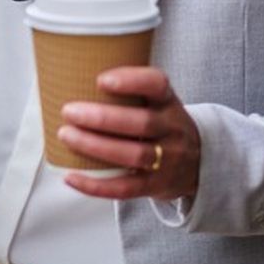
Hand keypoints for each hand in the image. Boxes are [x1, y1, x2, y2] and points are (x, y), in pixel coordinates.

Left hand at [56, 66, 201, 201]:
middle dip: (102, 118)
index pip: (157, 85)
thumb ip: (129, 90)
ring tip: (66, 135)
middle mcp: (172, 130)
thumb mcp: (157, 102)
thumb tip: (70, 75)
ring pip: (133, 154)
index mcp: (168, 102)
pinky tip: (71, 177)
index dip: (131, 81)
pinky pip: (126, 188)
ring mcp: (167, 160)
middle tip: (69, 111)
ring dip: (95, 146)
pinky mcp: (156, 185)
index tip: (101, 80)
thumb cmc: (162, 125)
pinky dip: (96, 185)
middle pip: (141, 123)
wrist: (197, 162)